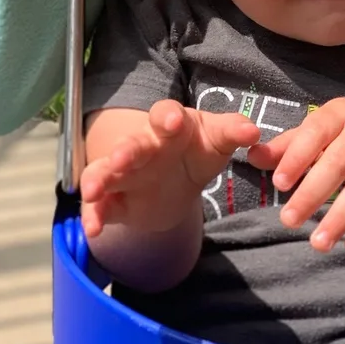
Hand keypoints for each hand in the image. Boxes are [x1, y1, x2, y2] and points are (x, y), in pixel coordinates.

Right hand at [80, 100, 259, 239]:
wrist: (177, 181)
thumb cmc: (198, 150)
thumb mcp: (217, 139)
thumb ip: (233, 132)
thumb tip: (253, 131)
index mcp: (169, 124)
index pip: (164, 114)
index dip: (167, 116)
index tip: (172, 120)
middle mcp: (142, 145)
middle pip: (131, 144)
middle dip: (125, 150)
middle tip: (121, 158)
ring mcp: (124, 172)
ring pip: (105, 171)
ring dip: (98, 179)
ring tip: (91, 191)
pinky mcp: (115, 200)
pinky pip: (101, 206)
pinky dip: (93, 215)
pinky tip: (92, 229)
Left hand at [247, 98, 344, 253]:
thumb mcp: (326, 129)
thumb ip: (290, 145)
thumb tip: (251, 157)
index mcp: (341, 114)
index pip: (316, 131)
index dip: (297, 156)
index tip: (278, 183)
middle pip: (338, 163)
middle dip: (312, 194)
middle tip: (288, 221)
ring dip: (340, 218)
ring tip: (318, 244)